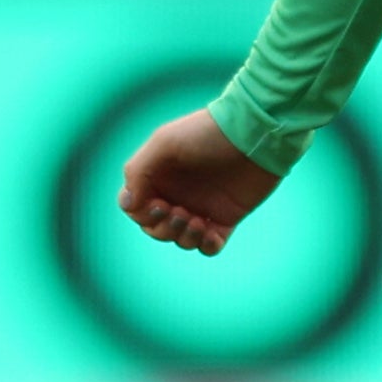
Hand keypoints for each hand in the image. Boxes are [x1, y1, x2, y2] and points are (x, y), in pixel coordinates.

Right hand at [119, 107, 284, 253]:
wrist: (252, 136)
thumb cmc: (206, 135)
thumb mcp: (164, 144)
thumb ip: (138, 173)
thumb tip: (129, 205)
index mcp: (158, 178)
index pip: (136, 208)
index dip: (142, 214)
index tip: (159, 204)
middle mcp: (176, 194)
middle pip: (155, 228)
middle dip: (163, 228)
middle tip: (181, 213)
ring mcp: (201, 208)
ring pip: (180, 239)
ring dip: (184, 237)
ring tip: (199, 221)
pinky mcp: (226, 219)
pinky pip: (209, 246)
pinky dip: (207, 246)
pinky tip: (212, 233)